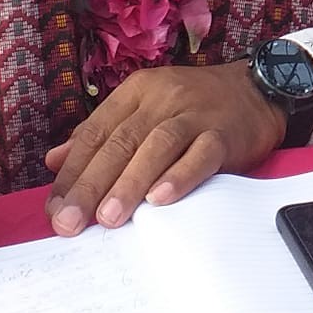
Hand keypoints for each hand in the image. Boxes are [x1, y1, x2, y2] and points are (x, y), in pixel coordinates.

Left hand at [43, 63, 283, 235]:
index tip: (55, 209)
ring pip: (156, 146)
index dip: (72, 172)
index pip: (95, 132)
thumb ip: (102, 134)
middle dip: (91, 185)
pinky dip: (180, 176)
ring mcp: (195, 114)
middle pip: (120, 142)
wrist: (258, 89)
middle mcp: (163, 98)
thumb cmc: (194, 106)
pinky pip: (201, 154)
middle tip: (70, 223)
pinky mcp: (225, 133)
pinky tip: (160, 200)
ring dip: (129, 183)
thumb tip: (54, 161)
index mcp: (137, 92)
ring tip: (108, 218)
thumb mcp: (144, 108)